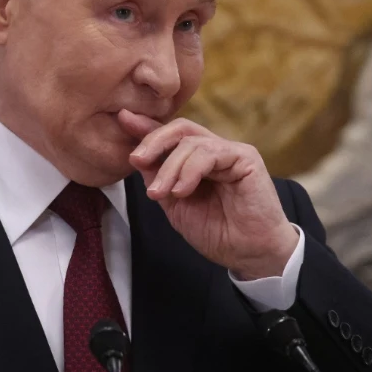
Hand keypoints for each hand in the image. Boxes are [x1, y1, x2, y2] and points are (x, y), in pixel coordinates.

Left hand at [120, 111, 298, 279]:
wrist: (249, 254)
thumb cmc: (217, 232)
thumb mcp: (175, 205)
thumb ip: (159, 179)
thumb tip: (136, 156)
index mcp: (197, 161)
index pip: (170, 137)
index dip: (146, 127)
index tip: (122, 118)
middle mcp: (214, 151)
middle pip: (179, 129)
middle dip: (153, 140)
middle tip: (136, 159)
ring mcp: (230, 152)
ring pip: (190, 143)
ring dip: (169, 168)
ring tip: (159, 193)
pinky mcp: (245, 158)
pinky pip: (210, 152)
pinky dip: (190, 170)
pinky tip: (181, 191)